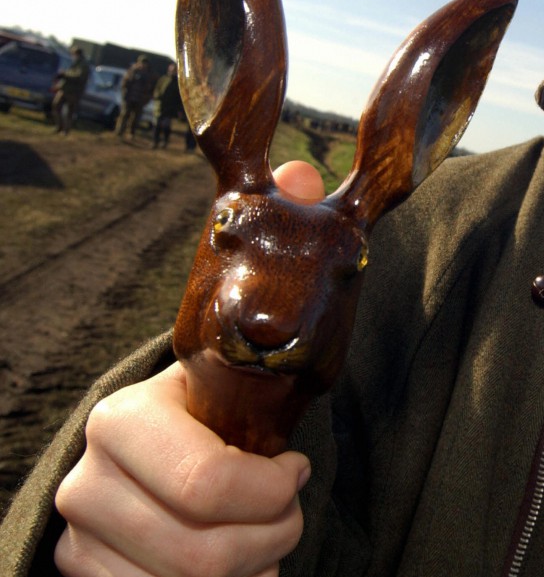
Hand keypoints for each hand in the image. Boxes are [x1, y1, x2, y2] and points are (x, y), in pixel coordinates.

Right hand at [53, 160, 323, 575]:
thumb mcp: (236, 334)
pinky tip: (233, 567)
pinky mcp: (83, 576)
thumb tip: (297, 173)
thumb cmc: (209, 397)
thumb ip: (264, 258)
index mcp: (124, 416)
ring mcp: (80, 535)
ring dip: (251, 569)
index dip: (272, 494)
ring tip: (265, 538)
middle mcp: (88, 478)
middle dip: (271, 538)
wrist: (153, 452)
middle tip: (289, 513)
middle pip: (202, 552)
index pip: (206, 485)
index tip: (298, 472)